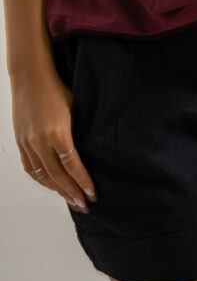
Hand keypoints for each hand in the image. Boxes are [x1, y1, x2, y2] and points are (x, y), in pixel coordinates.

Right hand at [11, 64, 95, 209]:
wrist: (30, 76)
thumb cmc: (57, 88)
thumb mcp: (75, 107)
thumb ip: (79, 132)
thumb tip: (92, 152)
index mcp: (58, 132)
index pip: (73, 166)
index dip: (83, 182)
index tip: (93, 193)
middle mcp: (41, 141)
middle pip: (58, 176)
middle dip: (72, 192)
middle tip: (84, 204)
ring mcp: (28, 142)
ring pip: (43, 175)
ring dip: (57, 190)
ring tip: (71, 199)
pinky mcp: (21, 141)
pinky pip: (30, 168)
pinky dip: (42, 180)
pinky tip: (52, 185)